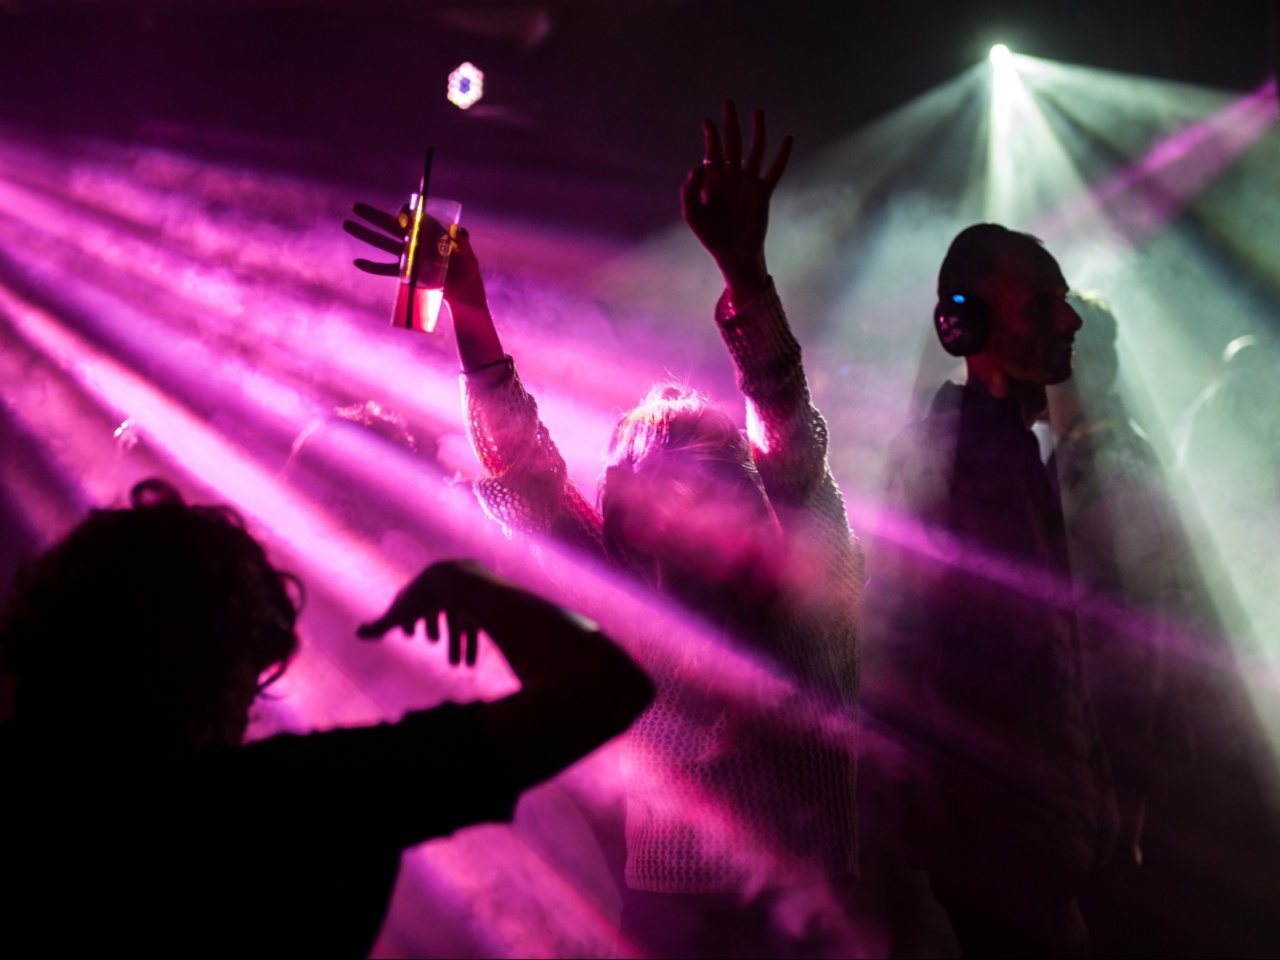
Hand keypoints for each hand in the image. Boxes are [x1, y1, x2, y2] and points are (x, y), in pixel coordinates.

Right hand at [343, 203, 484, 307]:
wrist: (463, 290)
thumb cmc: (467, 269)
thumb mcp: (468, 256)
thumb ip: (462, 244)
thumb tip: (459, 231)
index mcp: (428, 231)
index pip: (412, 217)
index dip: (405, 213)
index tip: (403, 214)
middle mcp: (415, 241)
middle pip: (389, 225)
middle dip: (372, 216)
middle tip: (355, 207)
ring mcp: (408, 256)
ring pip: (382, 243)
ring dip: (365, 235)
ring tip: (347, 224)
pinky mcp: (406, 273)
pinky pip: (386, 269)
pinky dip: (372, 267)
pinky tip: (358, 262)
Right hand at [357, 559, 493, 666]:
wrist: (457, 583)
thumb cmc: (424, 599)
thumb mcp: (399, 615)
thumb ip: (379, 627)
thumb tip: (357, 633)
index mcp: (422, 588)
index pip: (413, 604)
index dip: (409, 621)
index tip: (409, 634)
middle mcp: (443, 590)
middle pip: (437, 614)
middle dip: (435, 632)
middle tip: (433, 648)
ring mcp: (463, 596)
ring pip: (458, 622)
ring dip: (455, 646)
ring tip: (456, 667)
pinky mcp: (480, 605)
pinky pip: (476, 627)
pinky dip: (470, 646)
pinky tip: (469, 663)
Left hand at [681, 100, 791, 301]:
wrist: (733, 252)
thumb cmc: (711, 235)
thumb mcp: (691, 213)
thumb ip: (689, 190)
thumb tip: (699, 165)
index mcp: (714, 180)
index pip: (712, 151)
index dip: (710, 135)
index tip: (707, 121)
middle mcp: (732, 177)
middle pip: (732, 143)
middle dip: (730, 123)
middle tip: (728, 102)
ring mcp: (748, 183)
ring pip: (755, 150)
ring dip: (757, 131)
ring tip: (757, 111)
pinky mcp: (763, 192)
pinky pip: (774, 171)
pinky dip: (782, 156)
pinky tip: (788, 139)